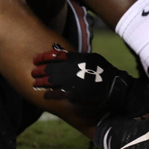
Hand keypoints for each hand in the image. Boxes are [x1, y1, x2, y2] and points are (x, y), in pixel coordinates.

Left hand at [32, 45, 148, 115]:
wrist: (115, 87)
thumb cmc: (104, 72)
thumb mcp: (91, 58)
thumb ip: (76, 56)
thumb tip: (61, 53)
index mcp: (77, 58)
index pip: (55, 55)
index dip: (43, 57)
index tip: (35, 59)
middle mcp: (74, 68)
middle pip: (51, 68)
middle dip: (39, 70)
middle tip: (33, 72)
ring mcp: (74, 81)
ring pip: (52, 80)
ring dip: (41, 82)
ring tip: (35, 83)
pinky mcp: (75, 94)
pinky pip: (58, 93)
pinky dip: (50, 94)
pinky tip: (45, 94)